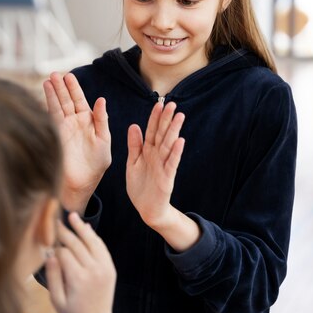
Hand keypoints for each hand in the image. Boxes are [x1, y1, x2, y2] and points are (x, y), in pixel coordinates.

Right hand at [44, 72, 110, 211]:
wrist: (81, 184)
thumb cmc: (96, 165)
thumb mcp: (104, 141)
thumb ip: (102, 121)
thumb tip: (101, 100)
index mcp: (89, 122)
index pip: (80, 100)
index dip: (74, 88)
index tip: (68, 76)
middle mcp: (75, 123)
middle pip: (67, 100)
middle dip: (61, 87)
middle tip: (55, 73)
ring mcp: (64, 129)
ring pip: (58, 106)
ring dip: (52, 93)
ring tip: (48, 79)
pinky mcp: (56, 136)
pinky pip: (51, 118)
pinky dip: (47, 106)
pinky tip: (43, 96)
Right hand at [46, 213, 117, 312]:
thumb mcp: (56, 300)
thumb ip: (53, 277)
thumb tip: (50, 255)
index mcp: (78, 279)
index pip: (64, 253)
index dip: (54, 246)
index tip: (46, 239)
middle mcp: (93, 271)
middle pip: (77, 245)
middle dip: (65, 231)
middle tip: (55, 220)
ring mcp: (104, 268)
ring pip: (92, 242)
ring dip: (81, 227)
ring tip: (72, 215)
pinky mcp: (110, 268)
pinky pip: (101, 247)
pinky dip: (94, 236)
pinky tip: (85, 227)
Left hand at [126, 101, 184, 227]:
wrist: (146, 209)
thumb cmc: (140, 186)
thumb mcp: (132, 163)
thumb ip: (134, 145)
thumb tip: (134, 125)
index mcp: (147, 151)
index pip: (152, 130)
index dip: (155, 117)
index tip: (159, 104)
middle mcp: (156, 155)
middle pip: (162, 134)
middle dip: (166, 119)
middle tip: (172, 104)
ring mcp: (163, 165)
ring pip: (169, 145)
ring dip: (174, 131)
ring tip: (180, 117)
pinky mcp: (167, 178)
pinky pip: (172, 163)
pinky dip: (176, 153)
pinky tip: (180, 142)